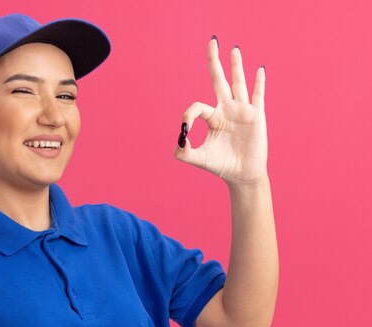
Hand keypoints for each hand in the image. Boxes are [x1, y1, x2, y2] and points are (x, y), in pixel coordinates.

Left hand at [173, 37, 267, 186]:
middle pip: (219, 80)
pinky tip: (258, 70)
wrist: (241, 175)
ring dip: (236, 66)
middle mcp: (226, 110)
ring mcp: (242, 111)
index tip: (185, 130)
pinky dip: (259, 83)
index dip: (188, 115)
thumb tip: (179, 140)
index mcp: (212, 118)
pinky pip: (258, 96)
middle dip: (214, 61)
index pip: (197, 106)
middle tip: (212, 41)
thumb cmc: (221, 166)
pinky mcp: (256, 116)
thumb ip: (183, 152)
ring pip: (238, 83)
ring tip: (233, 49)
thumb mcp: (198, 159)